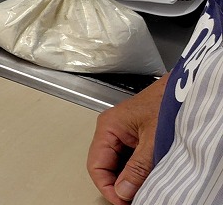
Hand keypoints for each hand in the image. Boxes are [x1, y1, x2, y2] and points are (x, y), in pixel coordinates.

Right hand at [86, 74, 167, 203]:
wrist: (186, 89)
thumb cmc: (168, 104)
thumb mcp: (153, 141)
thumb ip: (137, 168)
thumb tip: (123, 191)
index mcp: (108, 127)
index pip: (96, 165)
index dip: (107, 187)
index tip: (122, 202)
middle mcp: (111, 130)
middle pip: (105, 166)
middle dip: (117, 185)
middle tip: (133, 200)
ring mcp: (123, 133)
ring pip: (117, 164)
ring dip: (128, 179)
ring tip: (142, 191)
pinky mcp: (135, 136)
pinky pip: (128, 159)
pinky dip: (136, 172)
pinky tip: (147, 178)